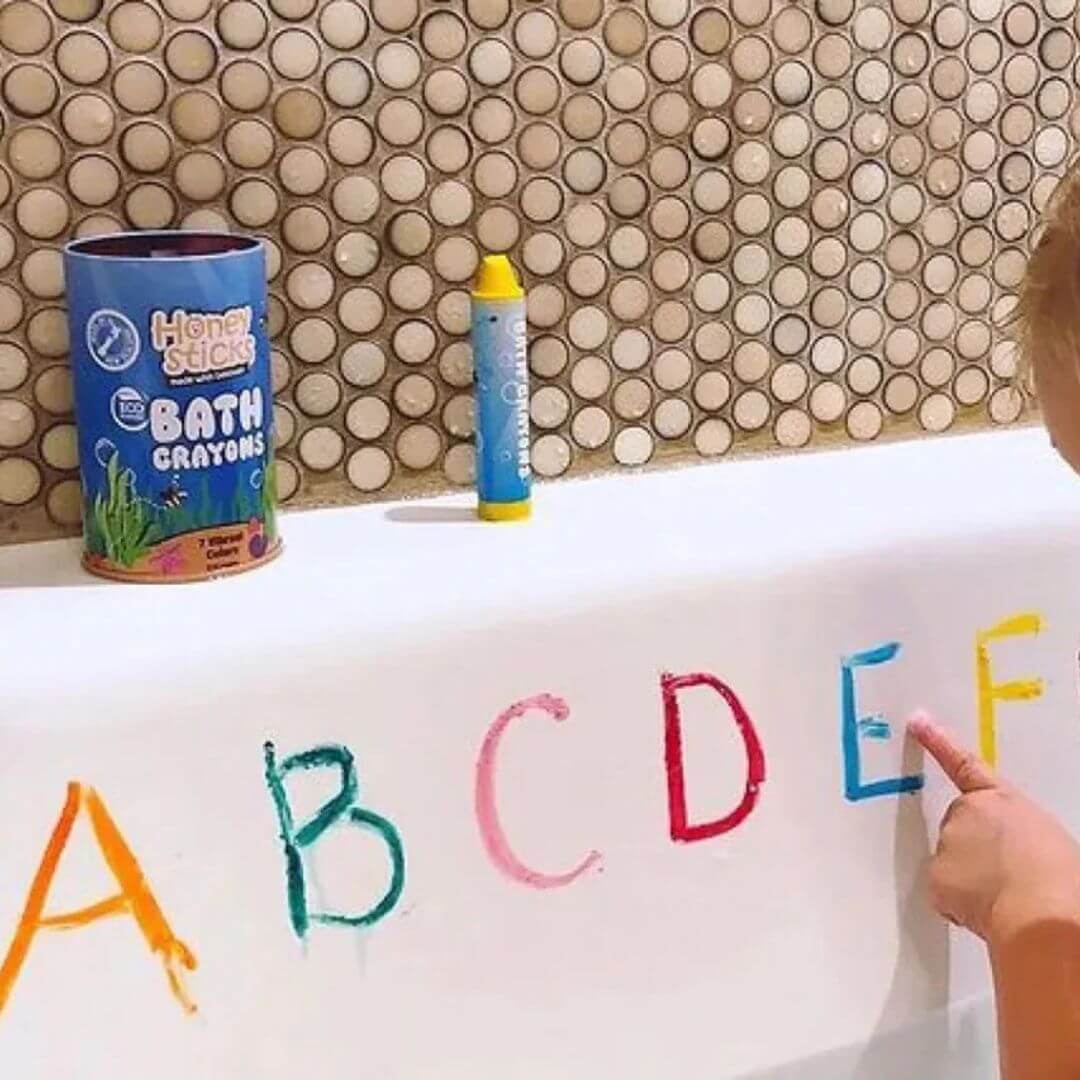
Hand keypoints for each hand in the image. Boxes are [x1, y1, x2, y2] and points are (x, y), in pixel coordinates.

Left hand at [909, 713, 1079, 945]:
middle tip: (1008, 875)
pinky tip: (988, 911)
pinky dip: (961, 905)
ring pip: (952, 862)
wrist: (1043, 909)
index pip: (964, 764)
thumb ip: (1015, 832)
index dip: (937, 741)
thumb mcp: (1045, 838)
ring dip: (970, 878)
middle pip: (959, 828)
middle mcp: (966, 814)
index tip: (917, 721)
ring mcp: (947, 843)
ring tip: (1006, 896)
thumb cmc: (1061, 878)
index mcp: (1002, 800)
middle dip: (974, 849)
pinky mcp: (936, 876)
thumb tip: (1013, 853)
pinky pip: (946, 893)